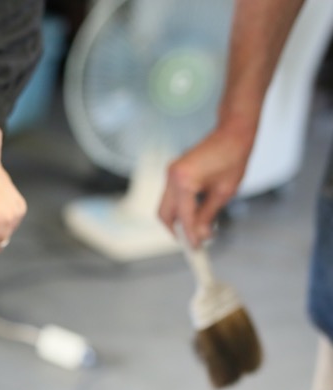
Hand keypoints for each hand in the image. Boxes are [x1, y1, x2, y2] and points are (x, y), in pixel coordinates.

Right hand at [158, 124, 255, 246]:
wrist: (232, 131)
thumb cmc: (233, 157)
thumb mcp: (224, 192)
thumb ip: (208, 215)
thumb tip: (201, 235)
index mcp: (184, 181)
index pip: (183, 217)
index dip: (189, 236)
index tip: (195, 249)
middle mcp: (172, 177)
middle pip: (165, 215)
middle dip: (176, 231)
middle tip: (191, 243)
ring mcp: (170, 174)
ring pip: (165, 207)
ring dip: (178, 220)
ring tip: (196, 230)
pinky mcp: (173, 173)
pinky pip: (171, 197)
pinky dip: (180, 209)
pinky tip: (195, 215)